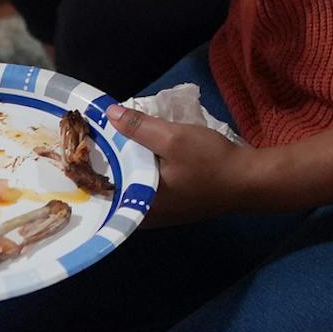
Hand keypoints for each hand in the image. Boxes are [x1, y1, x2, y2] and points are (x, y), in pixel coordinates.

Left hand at [106, 104, 271, 226]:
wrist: (248, 180)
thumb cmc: (210, 162)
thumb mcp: (173, 138)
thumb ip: (139, 127)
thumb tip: (109, 114)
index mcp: (140, 205)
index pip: (102, 189)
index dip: (91, 166)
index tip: (84, 145)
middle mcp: (146, 217)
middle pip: (116, 189)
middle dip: (107, 165)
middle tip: (97, 140)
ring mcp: (160, 215)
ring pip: (131, 189)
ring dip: (125, 168)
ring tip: (115, 143)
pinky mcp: (172, 207)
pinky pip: (146, 190)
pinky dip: (141, 173)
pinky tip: (142, 155)